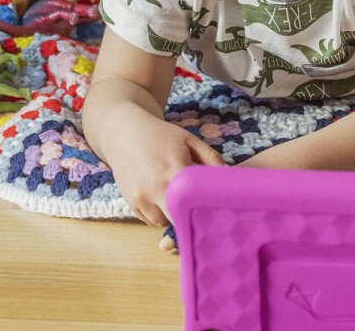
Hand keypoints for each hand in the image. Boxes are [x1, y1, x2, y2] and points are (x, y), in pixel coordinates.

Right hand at [102, 121, 224, 226]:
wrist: (124, 132)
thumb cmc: (162, 136)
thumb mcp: (189, 140)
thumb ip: (211, 158)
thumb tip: (230, 176)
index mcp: (174, 170)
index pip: (193, 202)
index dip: (204, 210)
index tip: (215, 213)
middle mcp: (155, 187)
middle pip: (177, 219)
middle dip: (189, 218)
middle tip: (199, 213)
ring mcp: (140, 196)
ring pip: (162, 222)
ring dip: (172, 216)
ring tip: (178, 201)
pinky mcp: (130, 201)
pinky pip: (148, 219)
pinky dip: (158, 214)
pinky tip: (163, 199)